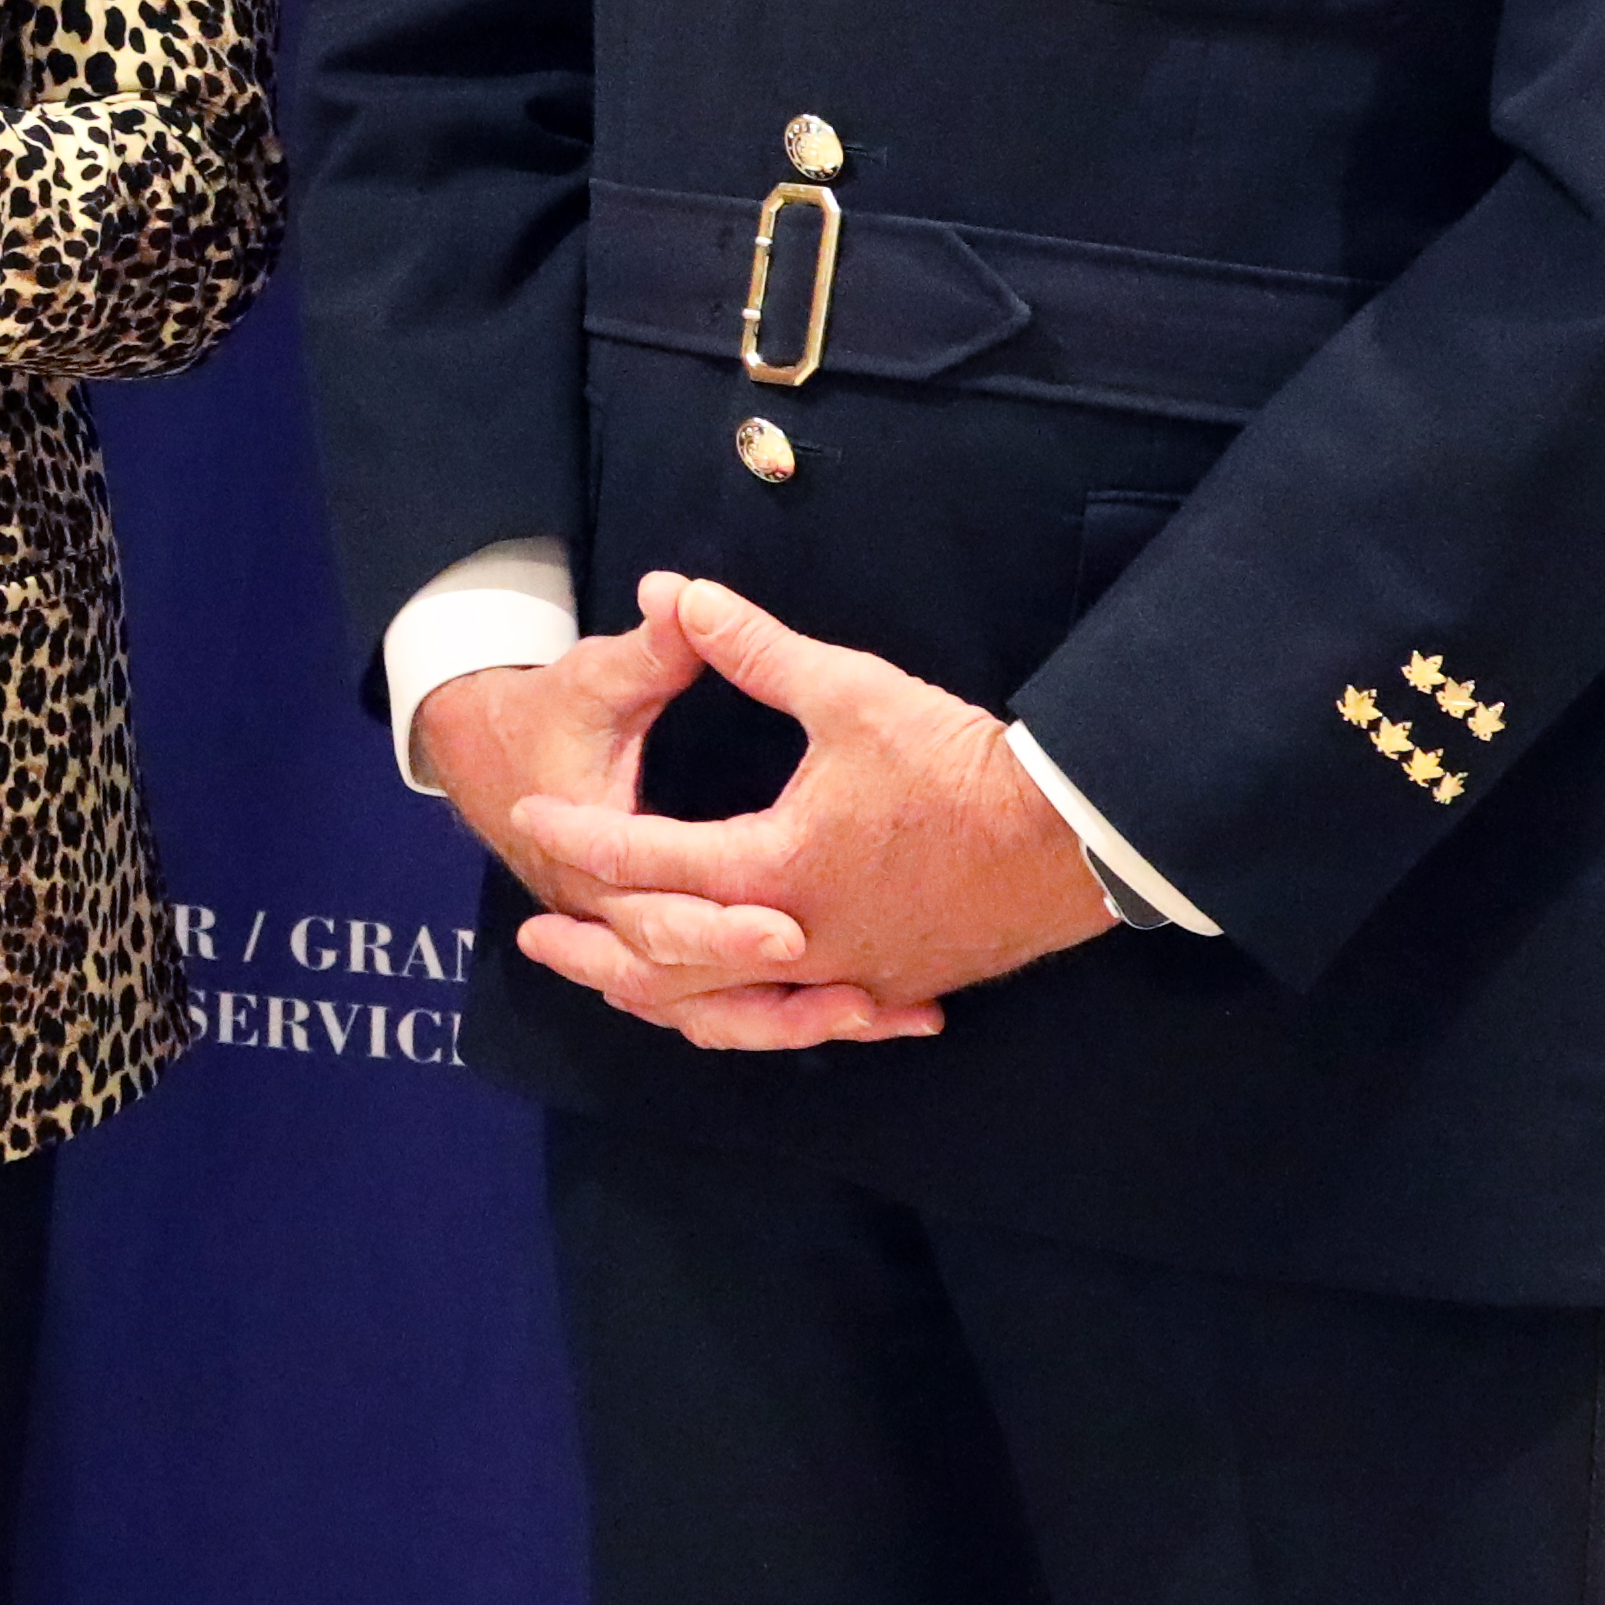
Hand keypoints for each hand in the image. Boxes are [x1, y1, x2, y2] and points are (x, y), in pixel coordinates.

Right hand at [418, 607, 881, 1037]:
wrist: (487, 758)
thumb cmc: (548, 715)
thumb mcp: (598, 679)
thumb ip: (656, 649)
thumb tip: (688, 594)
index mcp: (589, 864)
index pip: (657, 913)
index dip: (722, 926)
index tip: (791, 927)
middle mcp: (612, 923)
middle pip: (693, 989)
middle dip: (775, 999)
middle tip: (857, 995)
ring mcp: (634, 944)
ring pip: (711, 1018)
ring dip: (791, 1024)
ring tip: (875, 1012)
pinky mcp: (663, 953)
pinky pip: (722, 1013)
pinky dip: (789, 1020)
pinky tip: (873, 1013)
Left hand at [493, 571, 1116, 1049]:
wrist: (1074, 837)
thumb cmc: (958, 762)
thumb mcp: (849, 690)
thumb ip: (753, 648)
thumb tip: (677, 589)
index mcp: (772, 867)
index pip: (648, 859)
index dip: (582, 836)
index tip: (529, 817)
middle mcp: (799, 938)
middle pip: (669, 961)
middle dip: (595, 950)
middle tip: (538, 937)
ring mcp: (849, 974)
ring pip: (732, 1004)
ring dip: (665, 992)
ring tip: (619, 981)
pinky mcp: (893, 984)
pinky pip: (801, 1015)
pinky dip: (756, 1013)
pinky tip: (742, 1003)